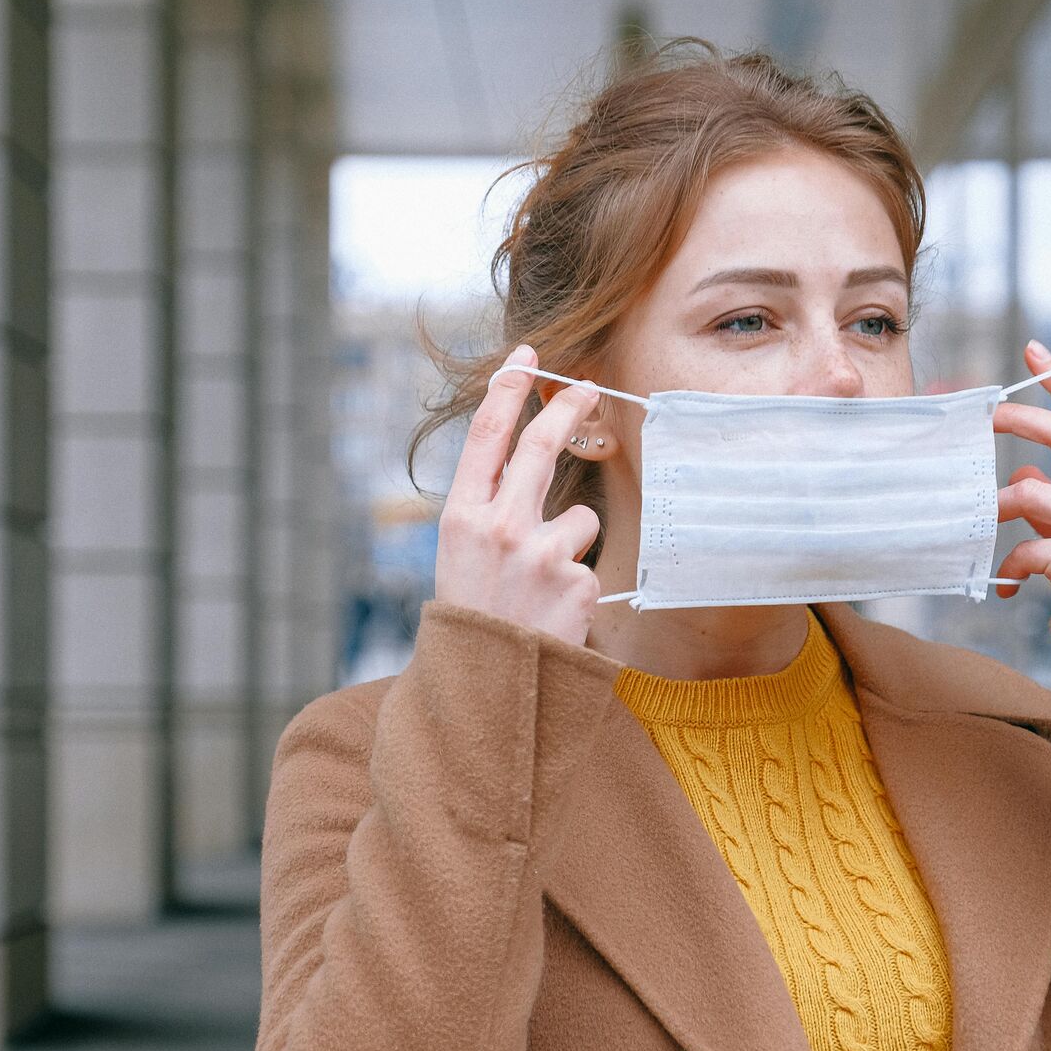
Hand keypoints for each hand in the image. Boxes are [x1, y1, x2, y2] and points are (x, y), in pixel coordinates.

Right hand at [434, 342, 605, 645]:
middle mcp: (498, 527)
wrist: (485, 692)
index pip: (486, 437)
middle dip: (568, 409)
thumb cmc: (474, 620)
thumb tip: (533, 461)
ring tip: (541, 590)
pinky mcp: (576, 583)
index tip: (527, 358)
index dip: (508, 391)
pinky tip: (554, 615)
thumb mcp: (461, 559)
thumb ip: (490, 511)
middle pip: (542, 448)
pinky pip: (589, 565)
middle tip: (588, 385)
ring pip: (579, 519)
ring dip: (570, 546)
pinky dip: (577, 587)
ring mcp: (539, 554)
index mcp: (460, 518)